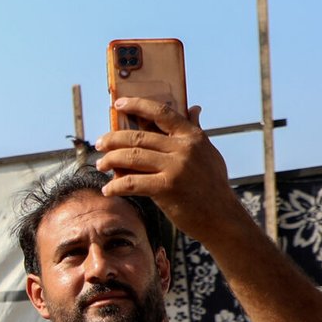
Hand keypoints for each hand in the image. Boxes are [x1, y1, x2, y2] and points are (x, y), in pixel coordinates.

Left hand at [93, 99, 241, 239]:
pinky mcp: (167, 188)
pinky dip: (116, 186)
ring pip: (132, 157)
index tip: (118, 104)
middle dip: (113, 139)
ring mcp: (175, 167)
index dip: (137, 105)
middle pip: (138, 136)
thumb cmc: (213, 185)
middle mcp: (184, 148)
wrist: (221, 217)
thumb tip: (194, 108)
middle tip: (100, 144)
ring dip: (111, 160)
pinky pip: (132, 182)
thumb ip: (196, 131)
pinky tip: (108, 189)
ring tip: (101, 164)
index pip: (161, 112)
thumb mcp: (209, 153)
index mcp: (192, 136)